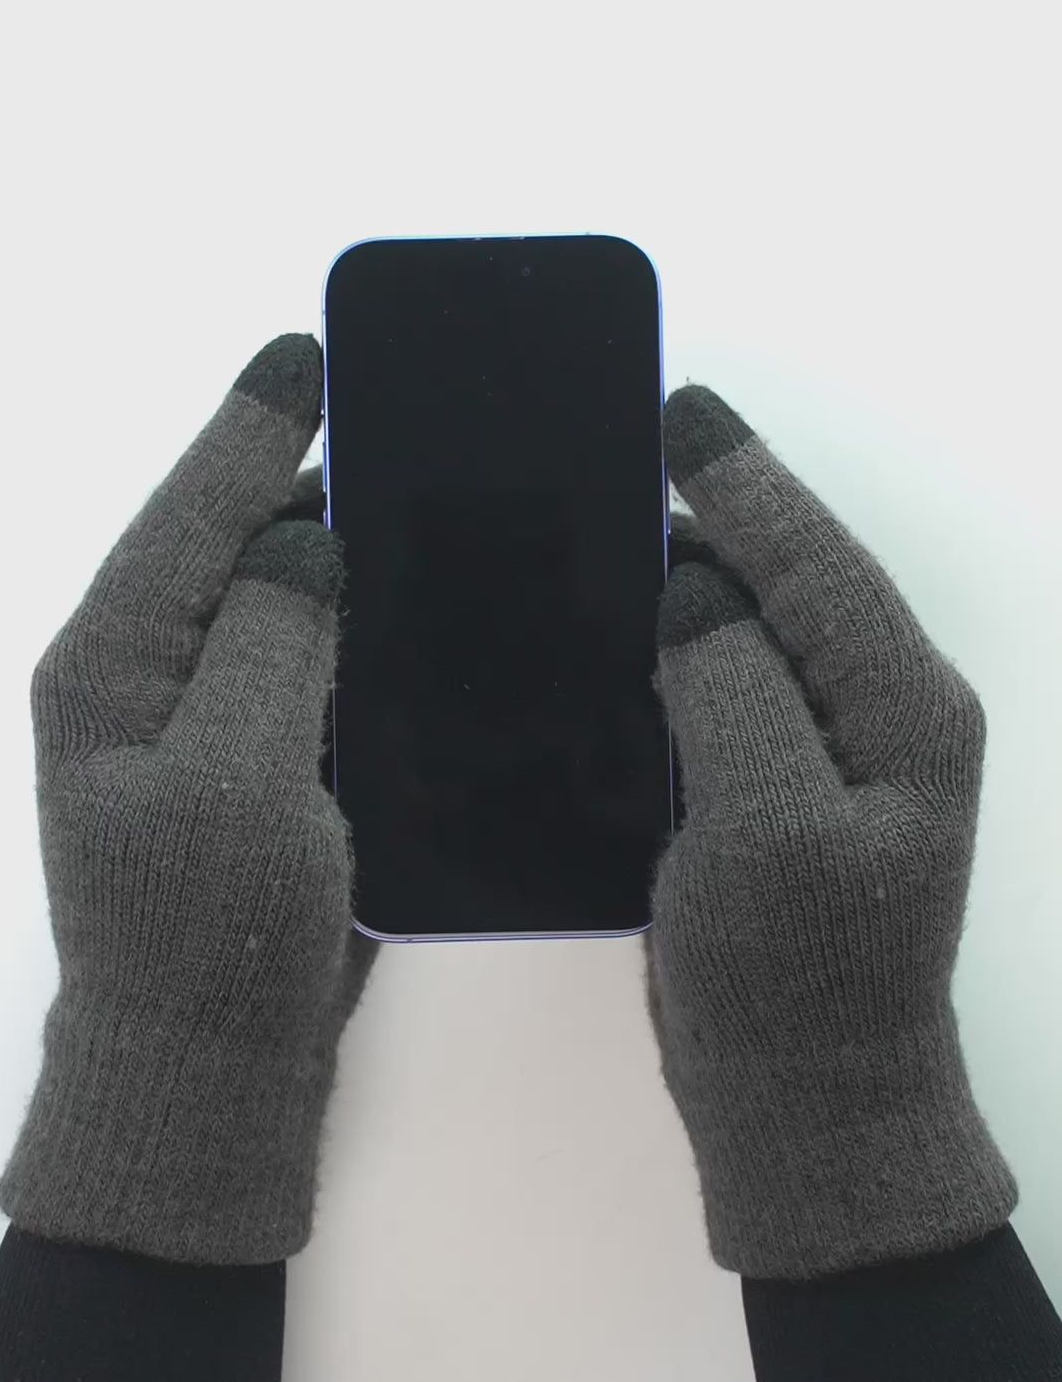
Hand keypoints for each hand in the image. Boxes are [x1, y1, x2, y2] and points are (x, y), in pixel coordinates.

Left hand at [0, 336, 371, 1265]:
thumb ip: (274, 637)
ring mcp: (193, 716)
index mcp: (112, 661)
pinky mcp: (247, 756)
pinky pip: (297, 658)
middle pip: (224, 542)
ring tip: (407, 483)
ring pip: (267, 598)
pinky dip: (344, 620)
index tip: (308, 350)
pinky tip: (401, 594)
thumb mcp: (239, 773)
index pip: (189, 514)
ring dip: (329, 546)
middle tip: (383, 407)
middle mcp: (140, 673)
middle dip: (295, 473)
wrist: (211, 1065)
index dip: (254, 427)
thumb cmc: (210, 925)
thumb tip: (305, 537)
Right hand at [648, 386, 1015, 1279]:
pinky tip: (626, 620)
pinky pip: (736, 680)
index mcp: (901, 707)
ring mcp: (838, 750)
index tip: (674, 409)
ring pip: (763, 624)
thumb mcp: (765, 822)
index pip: (819, 560)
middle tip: (629, 441)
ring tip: (615, 511)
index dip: (744, 480)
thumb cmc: (793, 977)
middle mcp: (884, 711)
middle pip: (798, 575)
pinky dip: (684, 641)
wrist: (804, 1108)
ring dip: (697, 569)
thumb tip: (695, 585)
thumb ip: (732, 683)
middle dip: (721, 507)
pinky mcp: (785, 785)